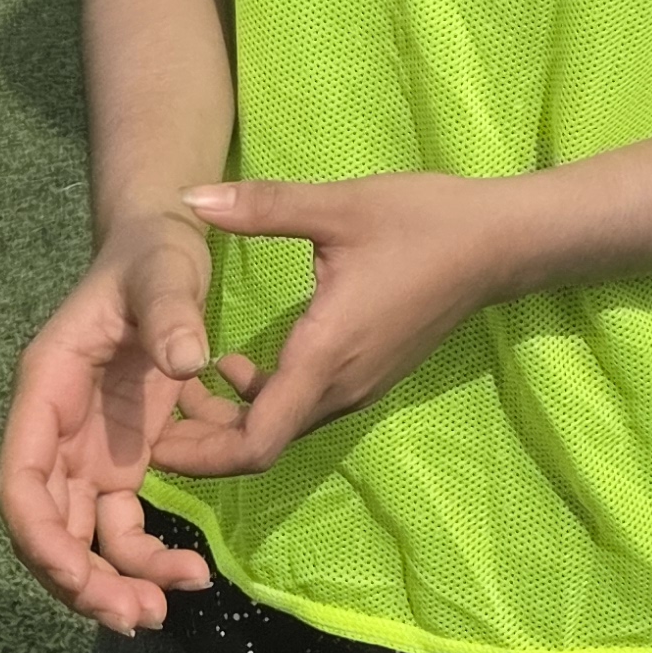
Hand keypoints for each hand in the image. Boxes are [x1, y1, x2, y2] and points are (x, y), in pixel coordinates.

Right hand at [0, 216, 238, 632]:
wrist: (167, 243)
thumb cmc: (154, 252)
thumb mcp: (163, 269)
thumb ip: (171, 311)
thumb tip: (189, 362)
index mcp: (47, 386)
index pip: (19, 478)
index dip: (39, 535)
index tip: (77, 576)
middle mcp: (57, 427)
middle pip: (47, 523)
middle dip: (79, 579)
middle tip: (137, 614)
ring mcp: (87, 449)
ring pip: (84, 536)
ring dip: (113, 580)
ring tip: (163, 607)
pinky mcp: (123, 458)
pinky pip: (122, 523)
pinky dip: (146, 555)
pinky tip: (188, 571)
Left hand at [149, 173, 520, 479]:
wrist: (498, 243)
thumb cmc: (422, 222)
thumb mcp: (339, 205)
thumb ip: (262, 206)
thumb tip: (188, 197)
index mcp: (326, 355)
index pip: (257, 442)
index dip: (201, 455)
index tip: (153, 438)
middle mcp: (340, 388)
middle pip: (261, 445)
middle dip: (203, 440)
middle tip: (152, 412)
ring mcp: (358, 387)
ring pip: (283, 428)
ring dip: (232, 421)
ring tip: (186, 386)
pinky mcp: (368, 376)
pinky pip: (304, 409)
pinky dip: (263, 404)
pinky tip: (239, 366)